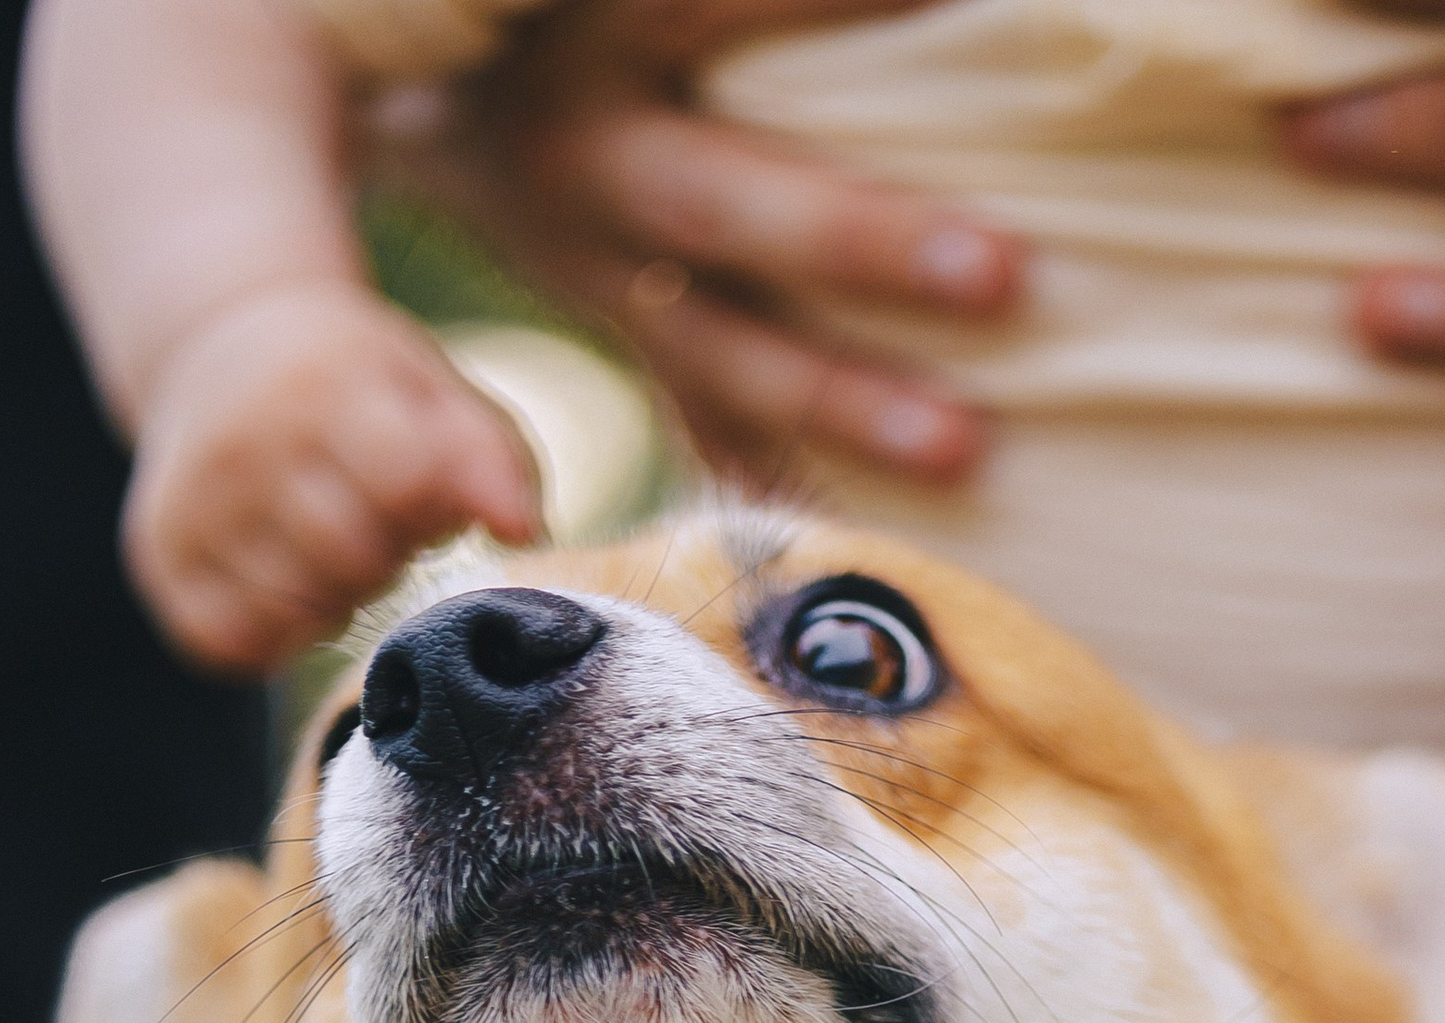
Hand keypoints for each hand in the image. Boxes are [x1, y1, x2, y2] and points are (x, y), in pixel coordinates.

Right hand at [126, 283, 542, 670]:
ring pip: (291, 611)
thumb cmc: (359, 391)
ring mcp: (190, 503)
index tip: (413, 494)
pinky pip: (234, 643)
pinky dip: (276, 633)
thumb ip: (489, 458)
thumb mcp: (433, 394)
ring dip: (331, 599)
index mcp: (318, 385)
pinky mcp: (159, 557)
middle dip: (381, 557)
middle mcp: (240, 442)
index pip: (399, 484)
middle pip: (350, 561)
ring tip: (328, 549)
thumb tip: (522, 530)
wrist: (220, 350)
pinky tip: (287, 586)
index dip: (424, 510)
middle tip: (372, 526)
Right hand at [399, 0, 1017, 487]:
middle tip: (998, 272)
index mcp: (605, 29)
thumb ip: (746, 6)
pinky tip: (885, 545)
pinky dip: (794, 490)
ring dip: (844, 406)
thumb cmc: (579, 11)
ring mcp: (606, 278)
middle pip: (726, 205)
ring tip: (964, 448)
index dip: (828, 11)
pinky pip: (713, 437)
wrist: (446, 114)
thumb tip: (929, 3)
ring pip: (725, 355)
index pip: (715, 6)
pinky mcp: (636, 355)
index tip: (948, 11)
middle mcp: (596, 157)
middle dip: (859, 243)